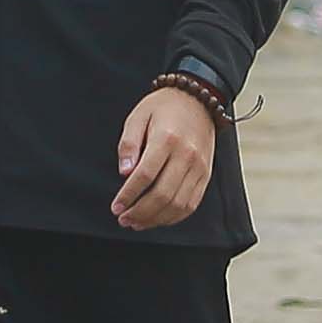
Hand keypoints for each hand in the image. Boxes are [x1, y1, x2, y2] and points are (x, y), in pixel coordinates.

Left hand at [113, 84, 218, 229]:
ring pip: (178, 204)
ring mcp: (199, 167)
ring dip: (155, 219)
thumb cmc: (162, 107)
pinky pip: (191, 204)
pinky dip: (173, 217)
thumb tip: (124, 173)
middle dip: (140, 212)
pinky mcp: (205, 175)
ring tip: (137, 223)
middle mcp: (186, 155)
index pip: (145, 176)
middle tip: (123, 219)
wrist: (197, 99)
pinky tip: (157, 218)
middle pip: (163, 194)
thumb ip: (128, 144)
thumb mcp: (137, 116)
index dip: (128, 195)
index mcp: (166, 139)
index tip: (116, 207)